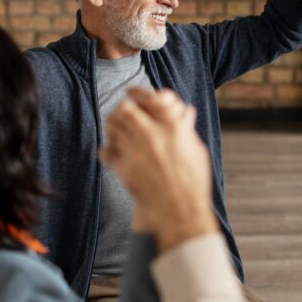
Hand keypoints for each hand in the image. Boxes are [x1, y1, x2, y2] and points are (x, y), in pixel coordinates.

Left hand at [100, 89, 218, 249]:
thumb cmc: (193, 181)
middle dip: (122, 110)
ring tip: (115, 132)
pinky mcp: (123, 167)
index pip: (150, 97)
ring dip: (112, 127)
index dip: (138, 92)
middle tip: (121, 115)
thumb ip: (186, 128)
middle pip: (125, 108)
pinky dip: (107, 151)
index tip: (130, 91)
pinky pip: (106, 151)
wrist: (179, 210)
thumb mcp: (196, 149)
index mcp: (173, 125)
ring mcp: (135, 150)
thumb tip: (184, 112)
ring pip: (112, 126)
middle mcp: (151, 133)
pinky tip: (111, 154)